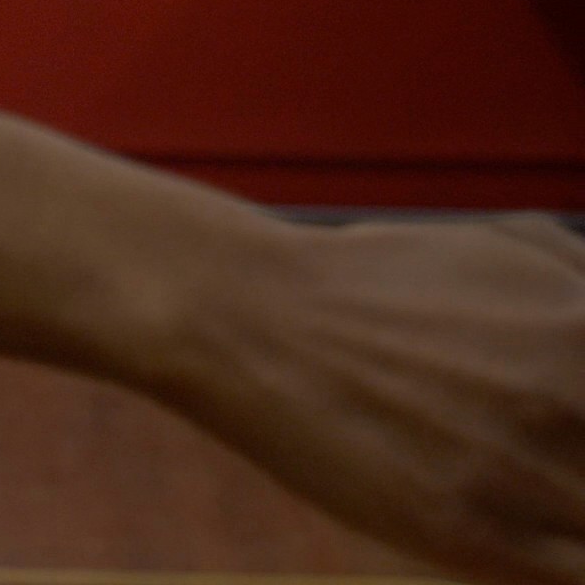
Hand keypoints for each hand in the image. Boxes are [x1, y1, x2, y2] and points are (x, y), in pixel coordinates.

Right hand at [156, 213, 584, 583]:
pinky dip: (568, 564)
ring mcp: (528, 471)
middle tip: (566, 463)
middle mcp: (574, 394)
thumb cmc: (385, 281)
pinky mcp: (473, 534)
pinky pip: (573, 578)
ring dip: (581, 515)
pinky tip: (539, 536)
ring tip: (544, 495)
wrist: (248, 318)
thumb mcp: (520, 248)